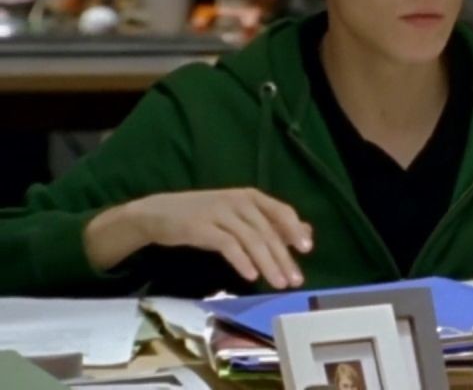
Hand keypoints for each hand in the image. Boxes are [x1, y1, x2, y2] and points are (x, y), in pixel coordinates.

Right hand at [86, 188, 312, 289]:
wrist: (157, 214)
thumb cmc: (203, 217)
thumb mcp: (238, 216)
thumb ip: (269, 223)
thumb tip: (304, 233)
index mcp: (250, 196)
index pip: (281, 210)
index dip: (294, 229)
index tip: (307, 250)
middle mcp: (238, 201)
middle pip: (267, 230)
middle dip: (283, 257)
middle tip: (295, 280)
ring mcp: (219, 212)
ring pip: (251, 239)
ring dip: (267, 263)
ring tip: (278, 283)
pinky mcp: (201, 227)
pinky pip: (227, 244)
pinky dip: (242, 260)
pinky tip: (251, 275)